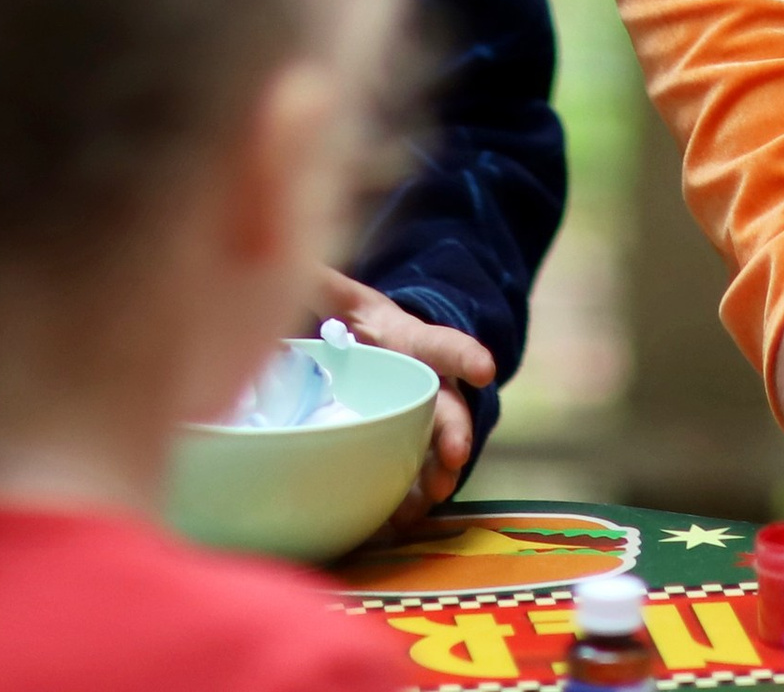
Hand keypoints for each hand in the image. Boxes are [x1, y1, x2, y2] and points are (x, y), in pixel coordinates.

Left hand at [318, 271, 497, 530]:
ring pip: (435, 447)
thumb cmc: (358, 322)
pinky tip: (399, 520)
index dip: (463, 355)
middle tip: (457, 457)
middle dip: (456, 431)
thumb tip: (298, 264)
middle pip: (446, 407)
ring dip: (437, 471)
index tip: (485, 369)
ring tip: (435, 496)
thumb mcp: (343, 300)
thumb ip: (323, 285)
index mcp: (410, 342)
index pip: (441, 345)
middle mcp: (422, 383)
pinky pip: (409, 474)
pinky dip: (407, 498)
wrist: (368, 353)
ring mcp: (415, 419)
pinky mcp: (400, 448)